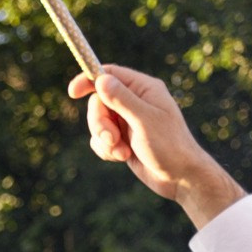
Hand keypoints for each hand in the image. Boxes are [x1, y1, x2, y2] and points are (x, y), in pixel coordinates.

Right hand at [67, 65, 244, 225]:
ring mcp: (127, 120)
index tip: (72, 92)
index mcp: (143, 89)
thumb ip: (121, 99)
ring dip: (105, 141)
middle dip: (100, 123)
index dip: (89, 81)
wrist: (179, 176)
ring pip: (97, 123)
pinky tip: (123, 157)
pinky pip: (100, 140)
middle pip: (98, 103)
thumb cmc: (168, 145)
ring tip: (122, 152)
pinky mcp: (122, 138)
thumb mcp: (143, 120)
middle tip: (111, 139)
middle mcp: (134, 102)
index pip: (110, 75)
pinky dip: (106, 150)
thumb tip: (101, 79)